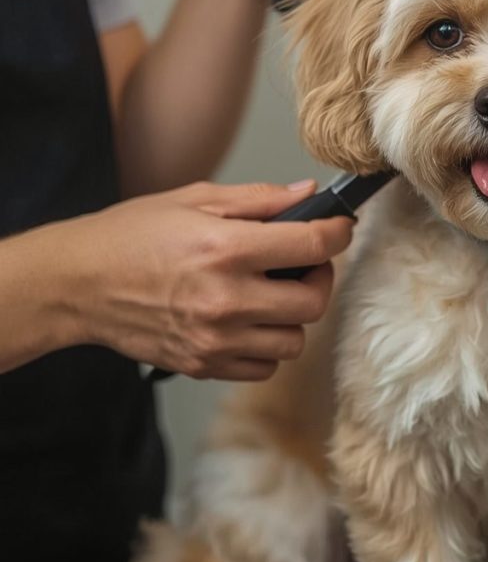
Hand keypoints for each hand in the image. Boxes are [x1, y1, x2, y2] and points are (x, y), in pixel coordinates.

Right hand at [67, 181, 352, 380]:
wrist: (75, 285)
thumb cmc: (130, 236)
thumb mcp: (193, 200)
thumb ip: (258, 199)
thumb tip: (308, 194)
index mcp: (225, 250)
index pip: (312, 246)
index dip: (337, 234)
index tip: (339, 229)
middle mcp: (225, 299)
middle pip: (312, 302)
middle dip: (319, 278)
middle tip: (305, 264)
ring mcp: (215, 339)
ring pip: (293, 341)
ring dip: (292, 317)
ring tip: (272, 295)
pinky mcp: (203, 365)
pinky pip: (264, 367)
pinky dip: (267, 346)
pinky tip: (250, 322)